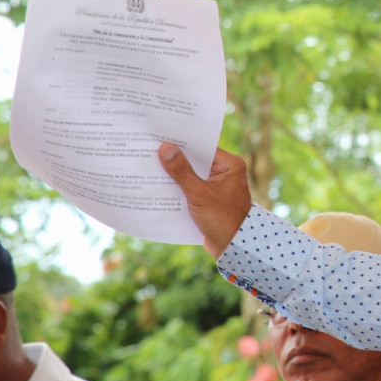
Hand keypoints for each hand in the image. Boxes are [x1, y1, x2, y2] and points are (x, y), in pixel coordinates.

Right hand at [158, 142, 252, 257]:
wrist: (233, 247)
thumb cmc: (222, 220)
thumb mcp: (199, 194)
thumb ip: (182, 172)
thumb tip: (165, 148)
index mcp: (230, 164)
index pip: (203, 147)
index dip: (183, 141)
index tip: (162, 134)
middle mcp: (224, 171)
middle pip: (195, 159)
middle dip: (174, 157)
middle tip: (150, 147)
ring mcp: (216, 185)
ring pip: (190, 174)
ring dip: (173, 172)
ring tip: (147, 163)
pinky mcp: (208, 198)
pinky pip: (190, 187)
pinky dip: (176, 186)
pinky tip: (157, 184)